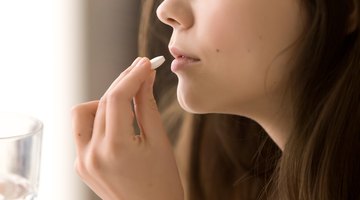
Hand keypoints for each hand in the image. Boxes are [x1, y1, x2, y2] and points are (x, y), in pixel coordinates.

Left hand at [71, 57, 183, 199]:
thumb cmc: (163, 183)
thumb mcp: (159, 141)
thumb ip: (147, 105)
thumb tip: (145, 77)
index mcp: (115, 149)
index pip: (116, 98)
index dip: (131, 76)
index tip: (144, 63)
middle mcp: (92, 155)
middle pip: (102, 102)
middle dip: (122, 84)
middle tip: (142, 73)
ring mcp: (83, 161)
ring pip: (85, 113)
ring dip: (105, 101)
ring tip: (127, 102)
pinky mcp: (81, 165)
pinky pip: (84, 131)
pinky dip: (99, 120)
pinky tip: (118, 122)